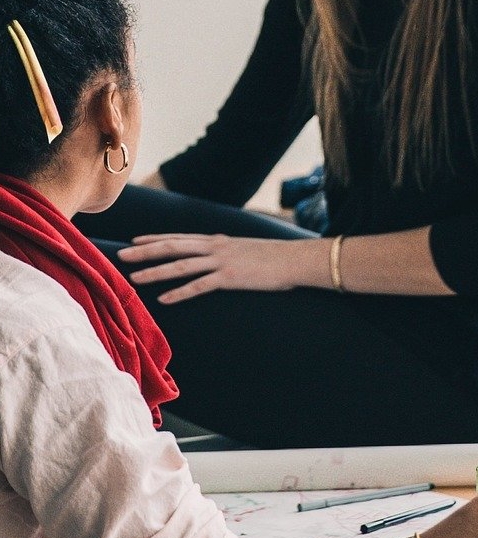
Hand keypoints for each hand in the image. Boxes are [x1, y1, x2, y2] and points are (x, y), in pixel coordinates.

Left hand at [119, 233, 305, 302]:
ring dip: (155, 272)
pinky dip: (180, 293)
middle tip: (121, 255)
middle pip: (172, 247)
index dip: (155, 239)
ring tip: (134, 277)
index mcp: (217, 240)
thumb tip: (219, 257)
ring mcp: (221, 262)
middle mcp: (214, 247)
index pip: (179, 237)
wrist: (295, 259)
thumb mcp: (246, 249)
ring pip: (180, 265)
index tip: (135, 241)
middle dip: (144, 251)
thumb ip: (229, 252)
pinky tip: (164, 299)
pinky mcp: (230, 278)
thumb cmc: (275, 257)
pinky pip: (199, 286)